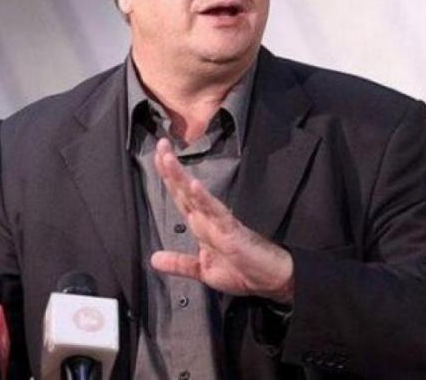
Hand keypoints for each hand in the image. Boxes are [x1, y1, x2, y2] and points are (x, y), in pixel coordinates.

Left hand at [150, 138, 294, 303]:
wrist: (272, 281)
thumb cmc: (243, 272)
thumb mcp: (203, 270)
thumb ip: (179, 264)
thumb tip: (153, 259)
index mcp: (201, 226)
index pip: (180, 196)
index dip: (168, 178)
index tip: (157, 156)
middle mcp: (208, 219)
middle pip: (184, 190)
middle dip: (170, 169)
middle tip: (161, 144)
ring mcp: (220, 222)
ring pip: (195, 196)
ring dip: (181, 177)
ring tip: (168, 159)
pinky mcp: (232, 231)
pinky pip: (217, 213)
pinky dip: (205, 199)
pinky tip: (195, 186)